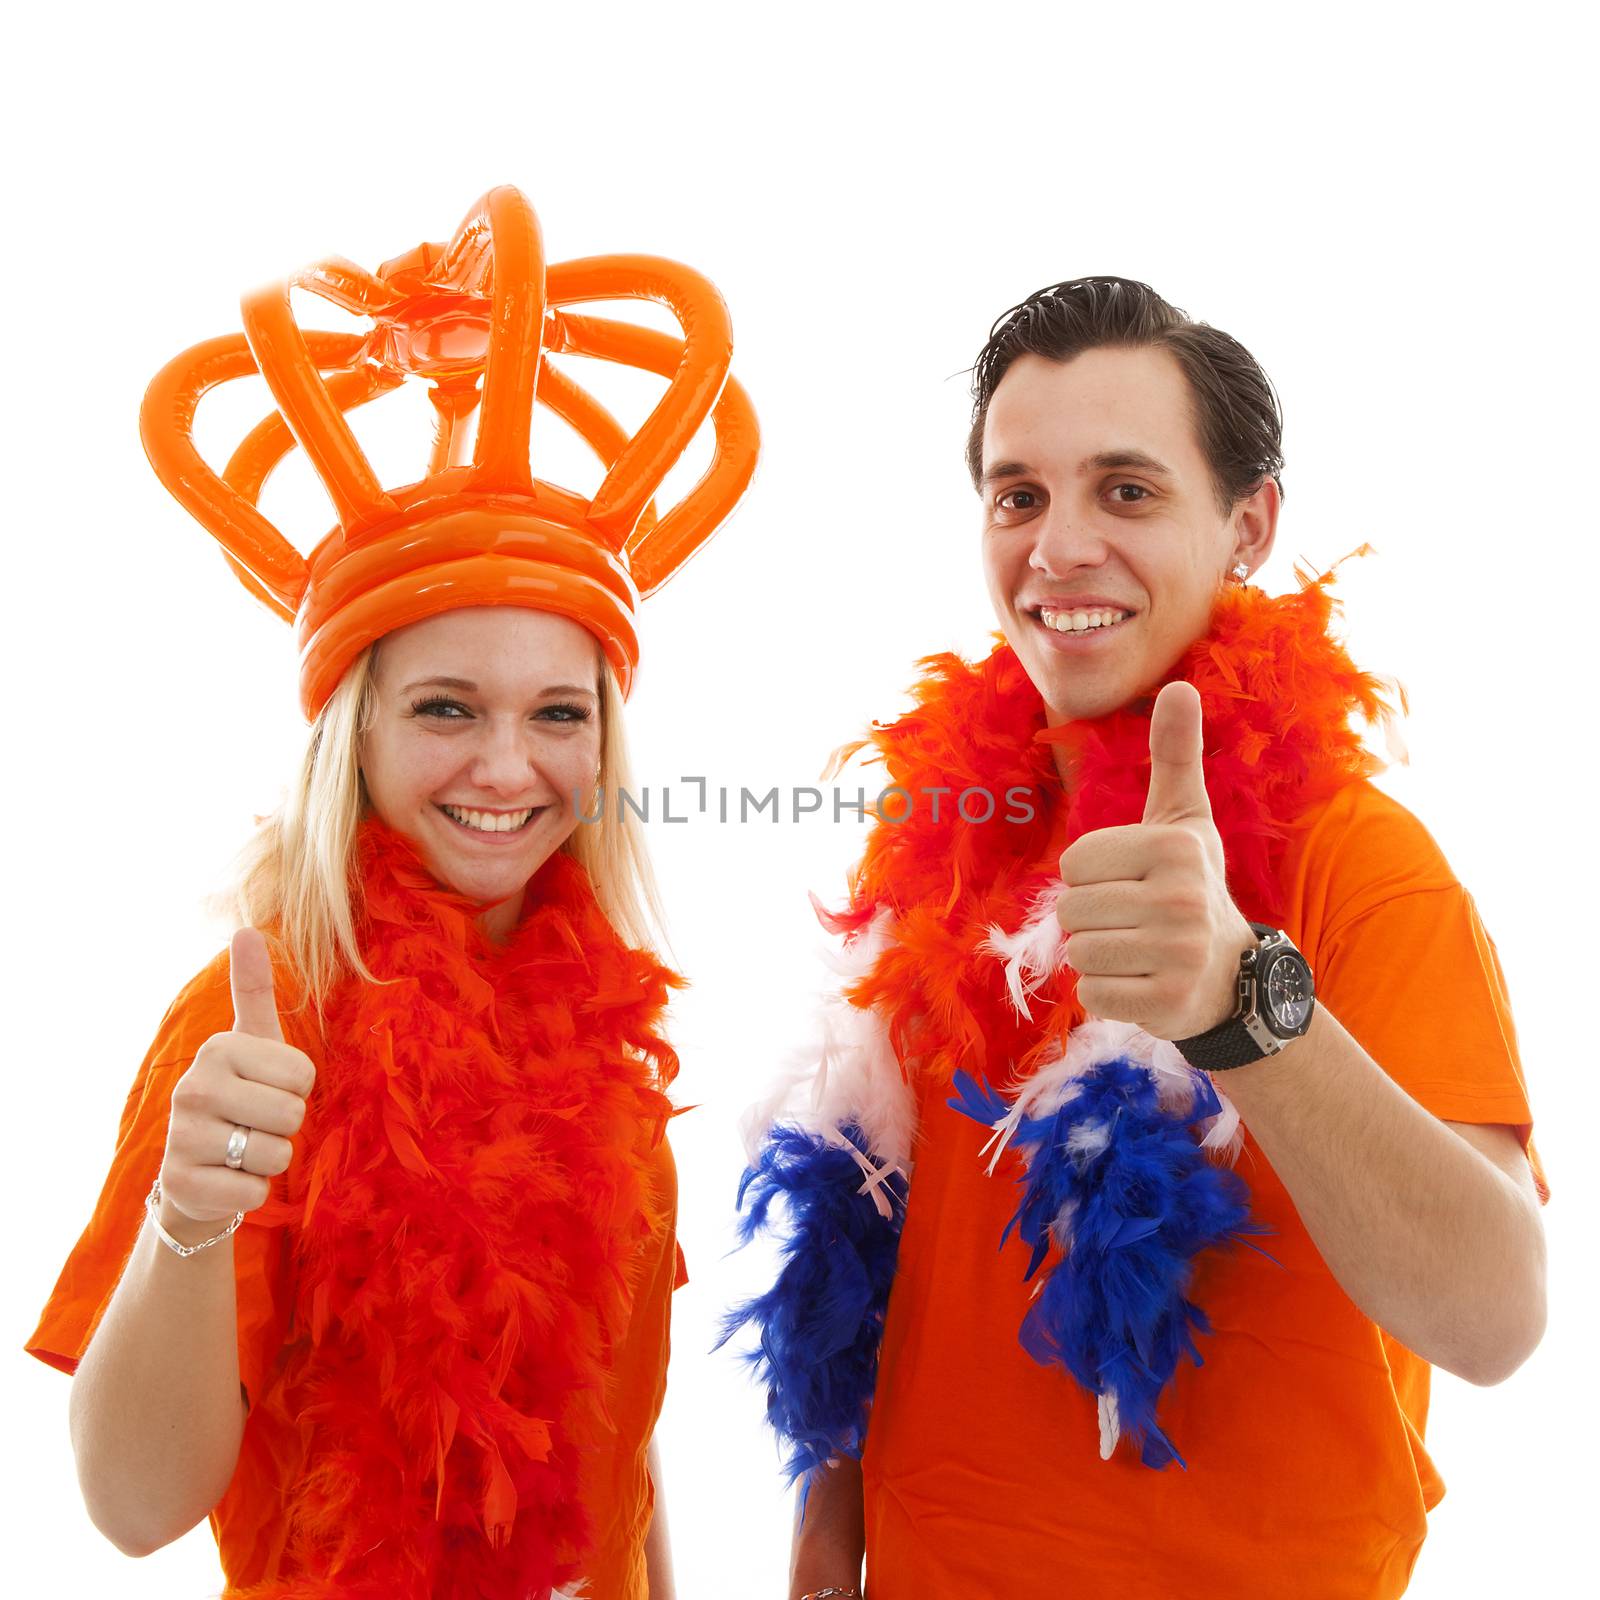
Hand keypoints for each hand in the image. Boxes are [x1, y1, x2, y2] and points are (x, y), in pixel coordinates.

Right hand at [159, 928, 315, 1227]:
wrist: (196, 1172)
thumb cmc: (240, 1096)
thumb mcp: (252, 1042)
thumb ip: (252, 989)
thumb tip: (245, 929)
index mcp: (219, 1048)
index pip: (304, 1074)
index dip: (297, 1090)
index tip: (266, 1089)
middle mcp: (193, 1086)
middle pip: (292, 1114)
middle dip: (284, 1127)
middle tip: (253, 1124)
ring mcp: (183, 1136)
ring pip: (275, 1154)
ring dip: (268, 1160)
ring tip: (239, 1150)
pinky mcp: (182, 1183)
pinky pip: (254, 1192)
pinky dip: (250, 1192)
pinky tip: (225, 1179)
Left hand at [1056, 681, 1254, 1039]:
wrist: (1231, 974)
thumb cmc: (1190, 884)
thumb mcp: (1184, 818)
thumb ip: (1175, 754)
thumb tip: (1180, 685)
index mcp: (1174, 846)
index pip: (1073, 863)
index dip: (1091, 877)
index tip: (1131, 883)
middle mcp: (1181, 897)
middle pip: (1071, 910)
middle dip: (1092, 919)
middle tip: (1136, 921)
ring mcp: (1177, 954)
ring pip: (1079, 953)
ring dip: (1099, 957)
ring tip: (1139, 950)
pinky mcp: (1167, 1002)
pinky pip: (1092, 995)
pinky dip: (1107, 994)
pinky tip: (1142, 982)